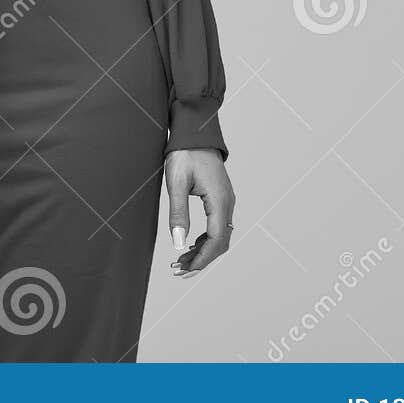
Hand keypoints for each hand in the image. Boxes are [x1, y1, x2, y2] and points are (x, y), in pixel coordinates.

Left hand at [165, 148, 233, 275]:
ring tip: (181, 260)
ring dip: (203, 250)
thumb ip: (178, 214)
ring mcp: (226, 200)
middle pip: (220, 241)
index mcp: (219, 201)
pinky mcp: (220, 198)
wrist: (195, 132)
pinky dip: (205, 239)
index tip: (184, 269)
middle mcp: (228, 203)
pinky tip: (191, 244)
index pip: (216, 240)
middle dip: (202, 259)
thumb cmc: (184, 154)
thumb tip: (179, 243)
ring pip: (220, 235)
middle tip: (178, 270)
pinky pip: (217, 225)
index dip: (202, 258)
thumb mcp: (176, 183)